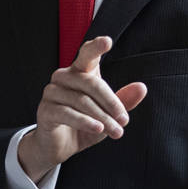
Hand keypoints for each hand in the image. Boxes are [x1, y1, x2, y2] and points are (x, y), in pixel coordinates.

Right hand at [17, 36, 146, 182]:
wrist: (59, 147)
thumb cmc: (84, 125)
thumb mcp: (107, 114)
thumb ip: (123, 101)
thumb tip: (142, 88)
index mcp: (80, 71)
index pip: (87, 54)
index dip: (96, 47)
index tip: (107, 41)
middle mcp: (64, 77)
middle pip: (91, 83)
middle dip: (111, 102)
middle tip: (124, 120)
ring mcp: (52, 92)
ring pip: (82, 101)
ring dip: (102, 118)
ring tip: (116, 131)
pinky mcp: (45, 110)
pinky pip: (67, 113)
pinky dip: (85, 122)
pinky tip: (97, 129)